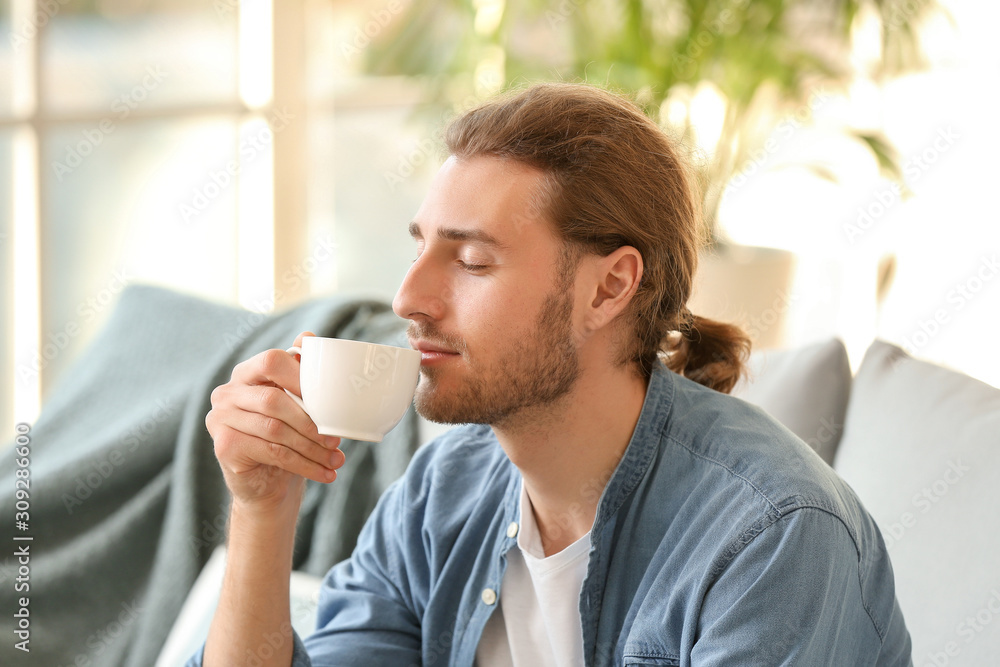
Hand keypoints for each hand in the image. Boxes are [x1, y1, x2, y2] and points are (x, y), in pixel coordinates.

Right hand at [206, 331, 344, 512]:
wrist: (267, 483)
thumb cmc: (286, 435)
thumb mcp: (296, 403)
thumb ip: (299, 371)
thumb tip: (309, 337)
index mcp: (246, 373)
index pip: (271, 361)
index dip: (301, 376)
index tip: (328, 400)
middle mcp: (226, 392)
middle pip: (274, 399)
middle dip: (311, 422)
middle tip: (336, 440)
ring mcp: (219, 419)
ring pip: (275, 429)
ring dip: (311, 448)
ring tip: (335, 460)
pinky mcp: (224, 446)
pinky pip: (271, 452)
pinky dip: (303, 464)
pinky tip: (323, 473)